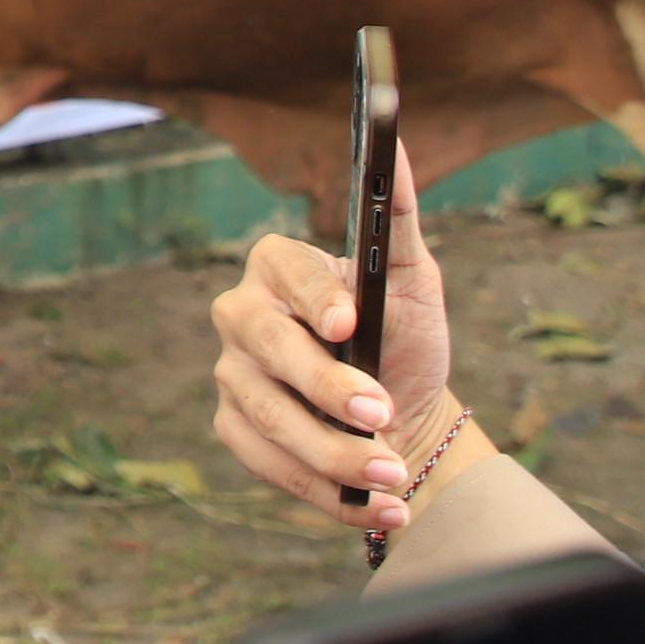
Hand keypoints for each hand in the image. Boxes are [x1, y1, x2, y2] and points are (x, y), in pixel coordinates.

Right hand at [208, 146, 458, 536]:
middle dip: (329, 388)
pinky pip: (272, 467)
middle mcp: (241, 316)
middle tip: (383, 413)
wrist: (403, 419)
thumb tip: (395, 138)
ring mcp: (232, 376)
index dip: (316, 297)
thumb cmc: (404, 338)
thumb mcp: (412, 279)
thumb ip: (398, 216)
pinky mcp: (235, 431)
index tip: (349, 322)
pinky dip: (329, 492)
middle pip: (272, 351)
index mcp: (277, 265)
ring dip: (336, 455)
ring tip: (394, 474)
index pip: (287, 272)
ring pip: (270, 418)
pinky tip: (383, 505)